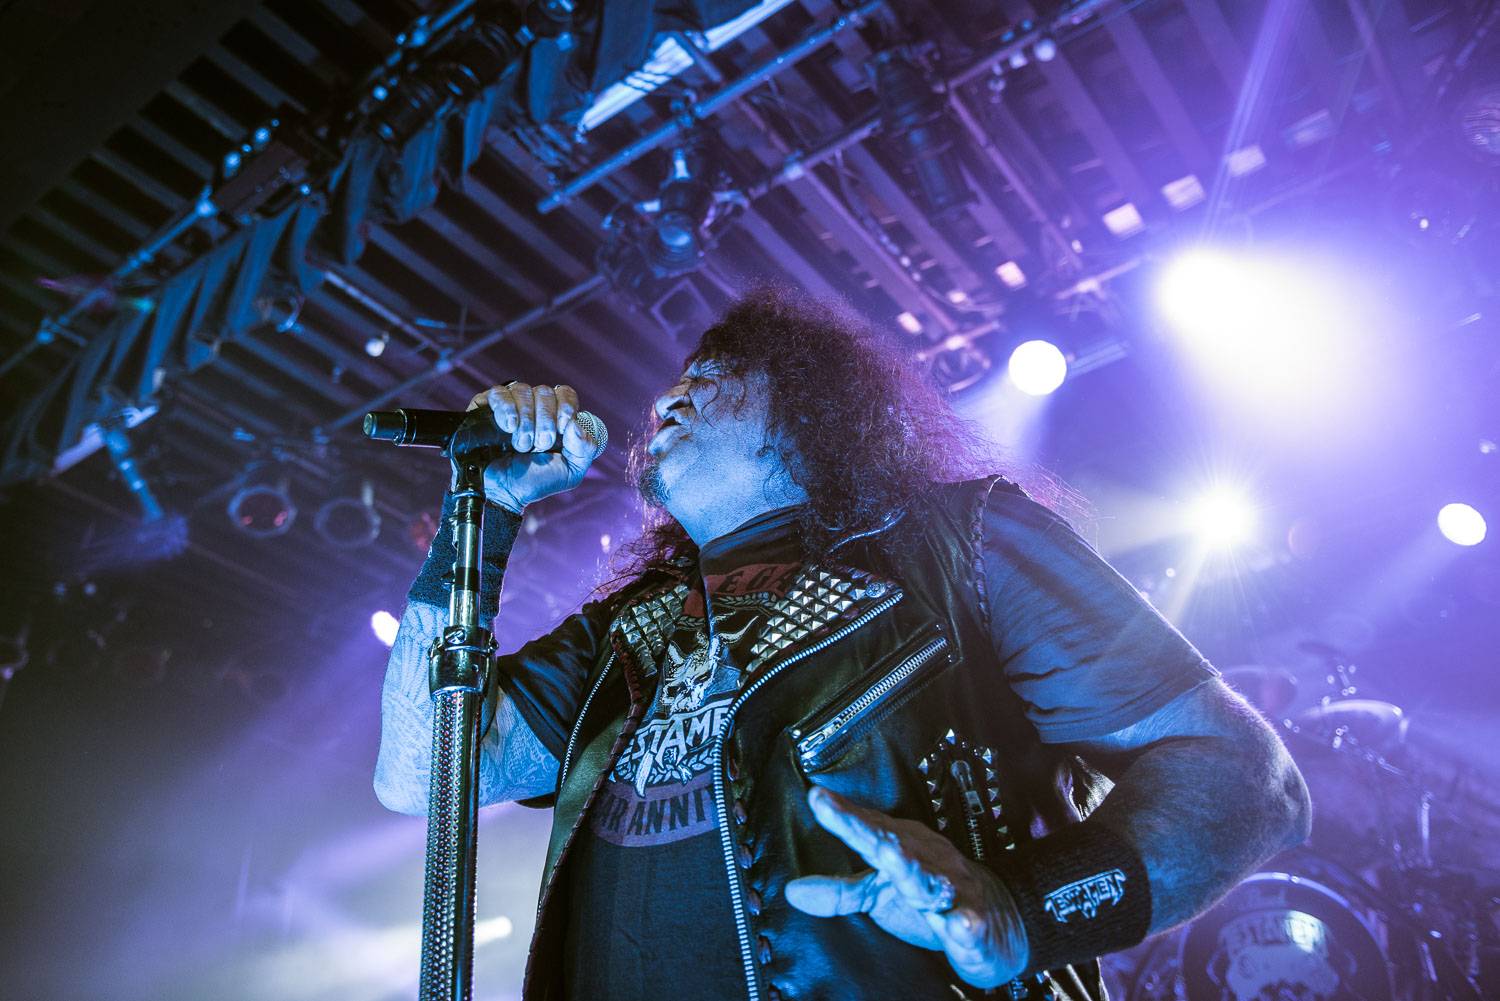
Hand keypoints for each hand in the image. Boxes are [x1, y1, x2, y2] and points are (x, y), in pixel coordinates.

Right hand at [466, 382, 598, 513]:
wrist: (503, 492)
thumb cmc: (536, 481)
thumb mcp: (571, 471)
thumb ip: (585, 448)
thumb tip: (576, 424)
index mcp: (556, 416)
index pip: (565, 393)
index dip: (565, 407)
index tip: (562, 429)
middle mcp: (534, 405)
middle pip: (545, 392)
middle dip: (545, 422)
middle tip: (539, 445)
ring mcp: (510, 404)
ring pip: (523, 390)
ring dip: (526, 421)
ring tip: (522, 445)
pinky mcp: (486, 407)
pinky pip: (499, 393)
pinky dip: (506, 409)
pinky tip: (509, 427)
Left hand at [784, 786, 1028, 988]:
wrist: (996, 918)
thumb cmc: (928, 896)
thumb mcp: (879, 893)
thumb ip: (839, 891)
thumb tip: (792, 891)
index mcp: (902, 849)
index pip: (868, 830)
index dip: (842, 815)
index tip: (816, 796)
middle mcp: (925, 864)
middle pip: (896, 847)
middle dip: (873, 833)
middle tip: (844, 817)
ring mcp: (951, 893)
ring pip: (931, 882)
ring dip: (912, 870)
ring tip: (893, 857)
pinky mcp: (974, 926)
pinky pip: (969, 926)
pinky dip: (965, 926)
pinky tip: (959, 925)